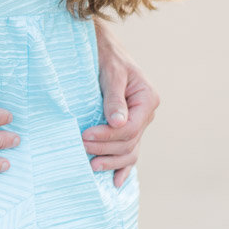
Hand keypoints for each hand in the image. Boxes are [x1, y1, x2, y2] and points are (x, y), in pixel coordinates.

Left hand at [83, 26, 159, 187]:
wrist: (103, 46)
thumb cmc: (106, 55)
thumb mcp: (111, 73)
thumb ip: (114, 98)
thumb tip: (117, 124)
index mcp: (147, 100)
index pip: (130, 129)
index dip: (108, 136)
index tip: (86, 135)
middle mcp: (146, 113)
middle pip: (129, 143)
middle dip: (105, 149)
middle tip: (81, 147)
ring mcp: (139, 122)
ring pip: (130, 151)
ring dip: (112, 161)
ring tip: (92, 166)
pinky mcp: (128, 126)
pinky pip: (129, 150)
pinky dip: (123, 166)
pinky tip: (116, 181)